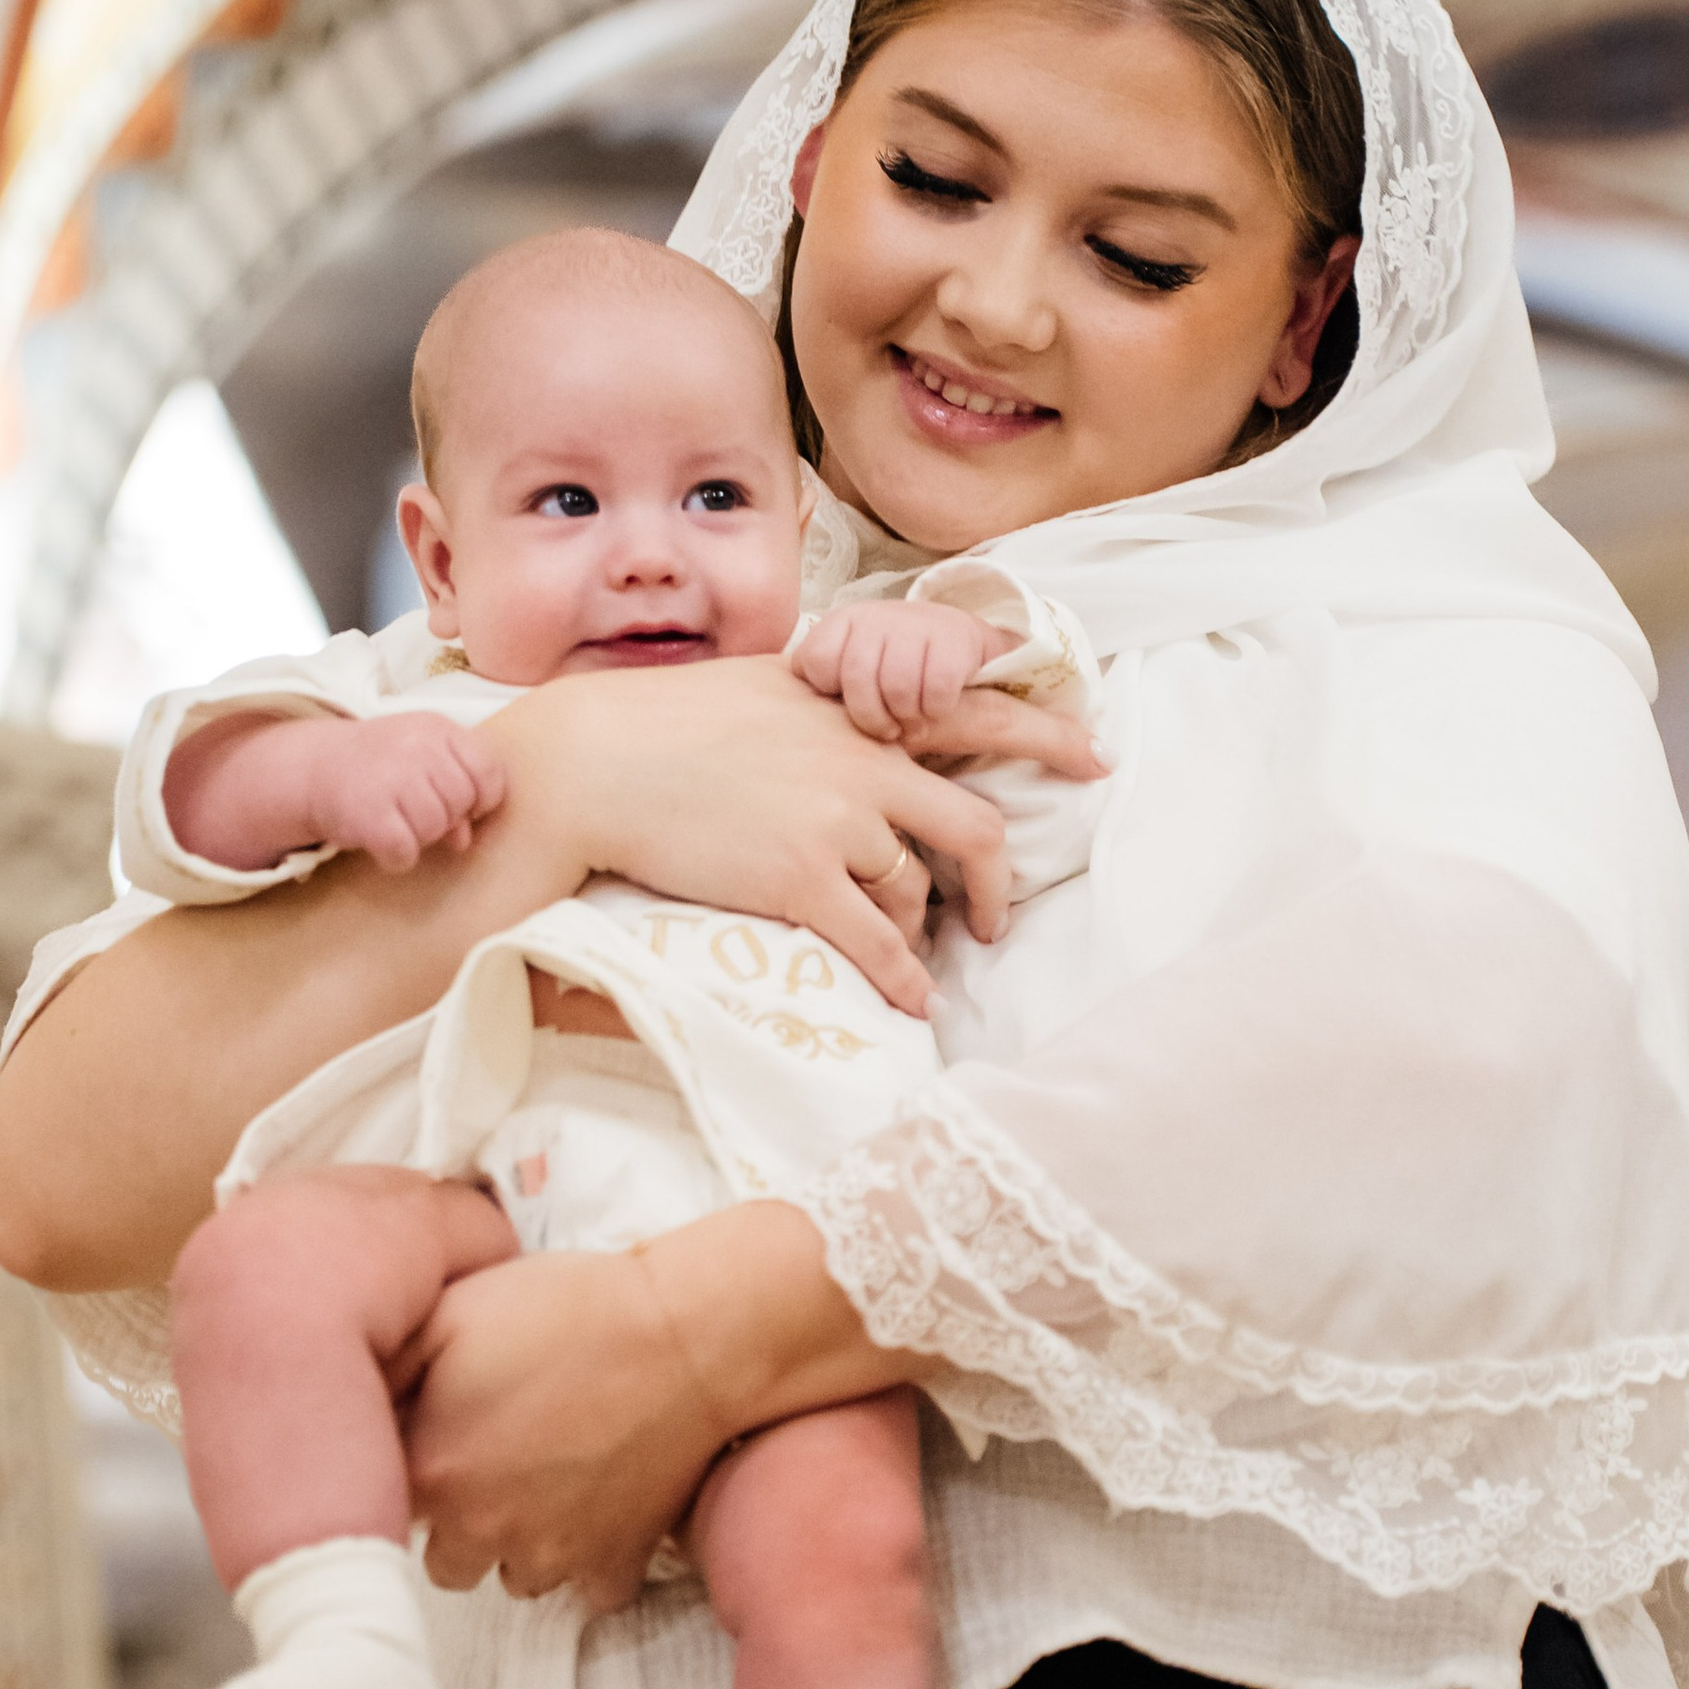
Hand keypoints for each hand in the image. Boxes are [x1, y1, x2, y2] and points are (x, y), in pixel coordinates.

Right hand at [163, 707, 501, 874]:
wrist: (310, 768)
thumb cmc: (378, 769)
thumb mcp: (421, 766)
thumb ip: (455, 792)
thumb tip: (464, 840)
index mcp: (439, 729)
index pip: (490, 772)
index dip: (480, 797)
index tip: (457, 804)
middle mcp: (418, 747)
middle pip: (462, 802)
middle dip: (444, 817)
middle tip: (412, 812)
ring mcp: (392, 777)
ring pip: (436, 828)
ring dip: (418, 837)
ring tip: (393, 822)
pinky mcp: (369, 811)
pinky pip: (405, 851)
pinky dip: (395, 857)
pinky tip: (379, 842)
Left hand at [401, 1248, 725, 1604]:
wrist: (687, 1335)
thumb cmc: (567, 1310)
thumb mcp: (451, 1312)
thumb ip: (384, 1370)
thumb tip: (347, 1406)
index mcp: (430, 1472)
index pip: (377, 1504)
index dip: (408, 1467)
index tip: (435, 1437)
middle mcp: (480, 1531)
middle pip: (442, 1557)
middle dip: (458, 1517)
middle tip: (493, 1455)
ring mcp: (551, 1556)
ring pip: (512, 1576)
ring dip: (518, 1540)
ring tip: (548, 1473)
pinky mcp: (614, 1563)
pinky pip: (587, 1589)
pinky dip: (589, 1558)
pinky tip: (596, 1502)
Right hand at [498, 656, 1100, 1018]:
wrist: (597, 760)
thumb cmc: (663, 721)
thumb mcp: (764, 685)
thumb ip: (825, 701)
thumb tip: (852, 709)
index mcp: (856, 709)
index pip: (975, 711)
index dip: (1046, 735)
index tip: (1092, 754)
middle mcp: (861, 761)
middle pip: (973, 824)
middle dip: (999, 880)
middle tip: (998, 918)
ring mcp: (834, 820)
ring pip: (918, 890)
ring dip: (922, 933)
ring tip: (909, 958)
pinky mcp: (797, 877)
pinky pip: (876, 941)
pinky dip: (903, 978)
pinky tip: (911, 1003)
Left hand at [791, 600, 1009, 747]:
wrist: (950, 637)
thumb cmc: (887, 664)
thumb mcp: (848, 665)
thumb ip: (819, 685)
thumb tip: (795, 723)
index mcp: (842, 622)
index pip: (817, 662)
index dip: (830, 692)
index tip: (846, 701)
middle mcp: (875, 617)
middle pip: (858, 680)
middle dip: (872, 719)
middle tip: (886, 730)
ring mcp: (914, 625)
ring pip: (899, 689)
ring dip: (907, 717)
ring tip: (910, 720)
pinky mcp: (952, 640)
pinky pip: (936, 693)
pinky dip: (935, 711)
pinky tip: (934, 708)